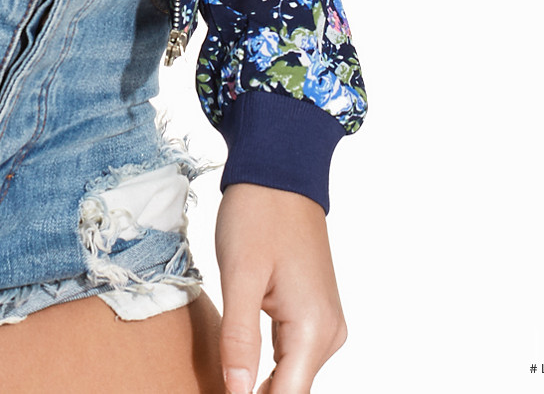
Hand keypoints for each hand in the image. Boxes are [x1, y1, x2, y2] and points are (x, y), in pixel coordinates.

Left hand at [214, 182, 346, 392]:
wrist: (280, 172)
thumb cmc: (258, 214)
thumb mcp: (239, 275)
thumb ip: (240, 339)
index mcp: (314, 329)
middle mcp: (329, 333)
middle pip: (290, 390)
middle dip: (252, 393)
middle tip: (215, 386)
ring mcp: (324, 323)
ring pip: (290, 375)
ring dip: (260, 384)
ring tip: (224, 380)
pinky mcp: (313, 313)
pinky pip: (290, 353)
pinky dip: (267, 364)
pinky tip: (240, 365)